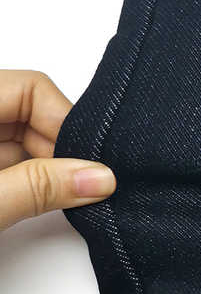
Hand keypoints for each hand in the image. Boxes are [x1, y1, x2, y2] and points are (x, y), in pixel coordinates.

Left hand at [0, 69, 115, 229]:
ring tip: (62, 202)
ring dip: (47, 171)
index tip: (89, 163)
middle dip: (60, 152)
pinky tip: (41, 204)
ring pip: (21, 144)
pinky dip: (29, 183)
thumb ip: (38, 188)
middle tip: (81, 189)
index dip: (65, 123)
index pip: (32, 89)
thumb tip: (98, 178)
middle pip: (30, 115)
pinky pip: (9, 165)